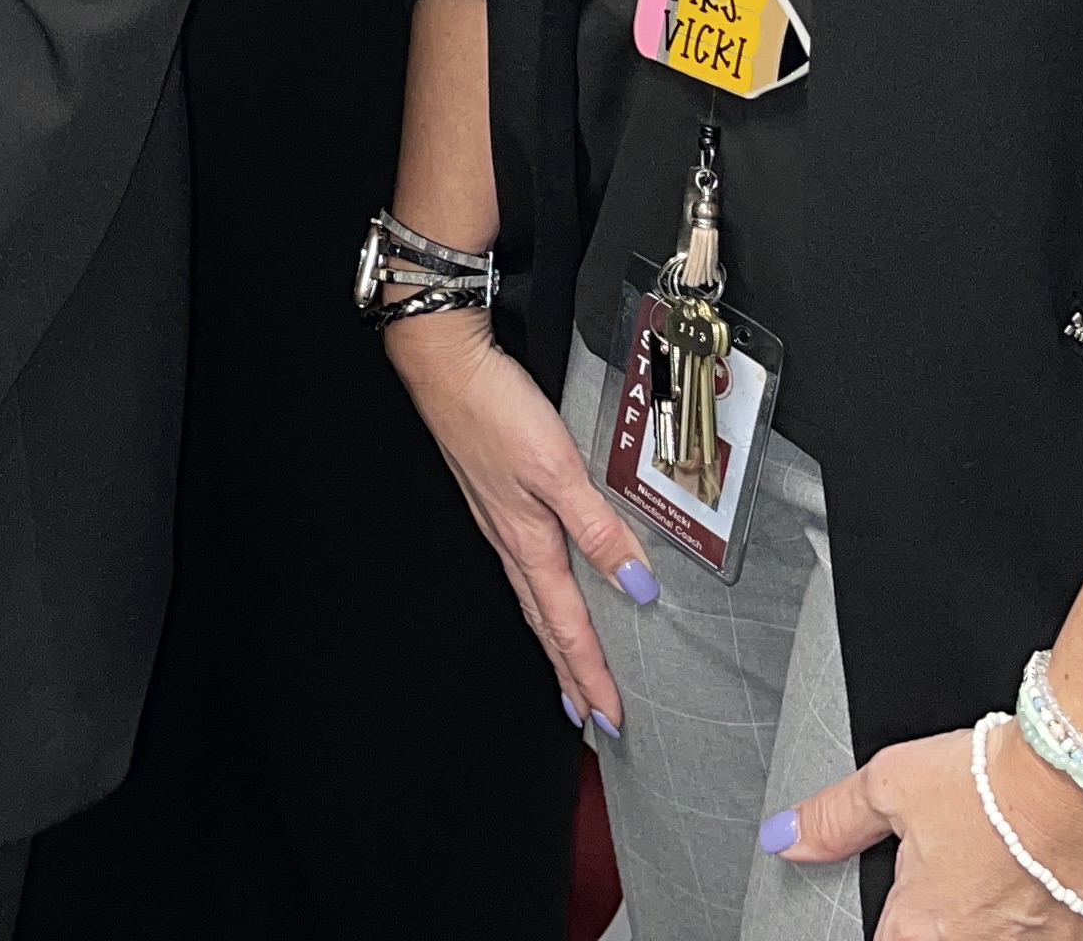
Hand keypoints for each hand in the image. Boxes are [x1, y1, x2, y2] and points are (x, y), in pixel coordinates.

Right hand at [382, 304, 652, 736]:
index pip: (568, 625)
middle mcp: (511, 539)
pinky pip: (525, 565)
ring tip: (570, 671)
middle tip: (591, 718)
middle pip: (546, 623)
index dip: (591, 674)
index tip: (610, 719)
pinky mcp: (495, 494)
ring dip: (555, 639)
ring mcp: (499, 518)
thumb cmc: (495, 410)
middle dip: (569, 673)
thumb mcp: (557, 469)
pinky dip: (542, 596)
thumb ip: (598, 527)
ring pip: (533, 597)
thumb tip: (638, 587)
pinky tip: (547, 586)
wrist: (444, 363)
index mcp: (528, 541)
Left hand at [776, 720, 1082, 935]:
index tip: (911, 901)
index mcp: (923, 931)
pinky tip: (1071, 878)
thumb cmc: (999, 784)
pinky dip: (1070, 914)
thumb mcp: (892, 785)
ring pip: (1015, 940)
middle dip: (957, 913)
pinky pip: (1078, 938)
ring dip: (1013, 915)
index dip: (897, 919)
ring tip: (1021, 865)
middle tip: (972, 866)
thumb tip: (785, 837)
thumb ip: (835, 820)